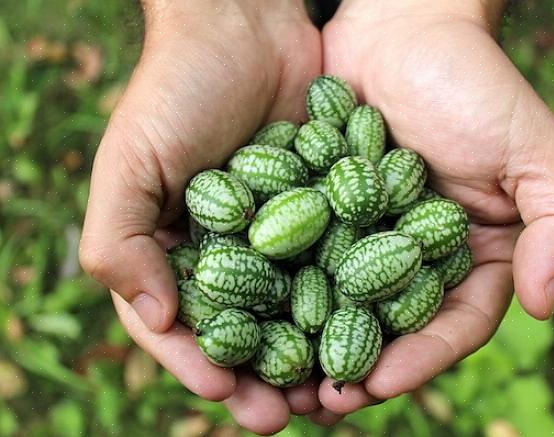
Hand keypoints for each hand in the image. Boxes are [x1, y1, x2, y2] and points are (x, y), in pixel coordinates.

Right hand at [79, 1, 325, 432]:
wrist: (244, 28)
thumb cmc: (176, 91)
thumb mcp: (130, 162)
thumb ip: (118, 239)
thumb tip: (156, 316)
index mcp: (173, 253)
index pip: (182, 326)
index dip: (199, 364)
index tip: (225, 393)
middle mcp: (229, 253)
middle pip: (245, 331)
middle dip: (263, 376)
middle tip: (287, 414)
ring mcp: (281, 236)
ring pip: (297, 309)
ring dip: (313, 352)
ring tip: (334, 392)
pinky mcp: (326, 212)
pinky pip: (340, 263)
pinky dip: (352, 298)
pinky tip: (372, 327)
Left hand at [317, 0, 553, 412]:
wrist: (403, 27)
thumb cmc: (473, 82)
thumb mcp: (533, 149)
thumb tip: (548, 306)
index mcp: (472, 255)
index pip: (452, 324)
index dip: (419, 360)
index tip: (377, 384)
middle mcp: (417, 256)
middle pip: (390, 328)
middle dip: (357, 368)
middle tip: (318, 404)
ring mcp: (364, 237)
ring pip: (338, 306)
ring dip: (310, 345)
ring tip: (277, 380)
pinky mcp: (319, 212)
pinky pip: (298, 260)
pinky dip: (278, 290)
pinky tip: (250, 316)